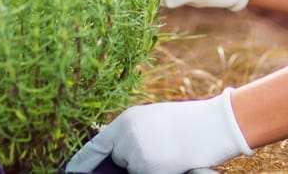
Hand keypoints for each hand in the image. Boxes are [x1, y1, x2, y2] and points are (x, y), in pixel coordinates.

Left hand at [65, 89, 253, 173]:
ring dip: (148, 166)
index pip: (94, 146)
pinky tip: (173, 161)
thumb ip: (132, 134)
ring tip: (171, 151)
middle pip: (119, 161)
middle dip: (133, 160)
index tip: (71, 172)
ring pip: (134, 170)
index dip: (82, 161)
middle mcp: (126, 137)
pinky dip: (159, 171)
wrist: (216, 124)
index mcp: (126, 121)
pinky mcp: (150, 170)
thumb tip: (119, 154)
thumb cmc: (190, 122)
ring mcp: (137, 155)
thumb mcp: (153, 119)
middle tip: (160, 148)